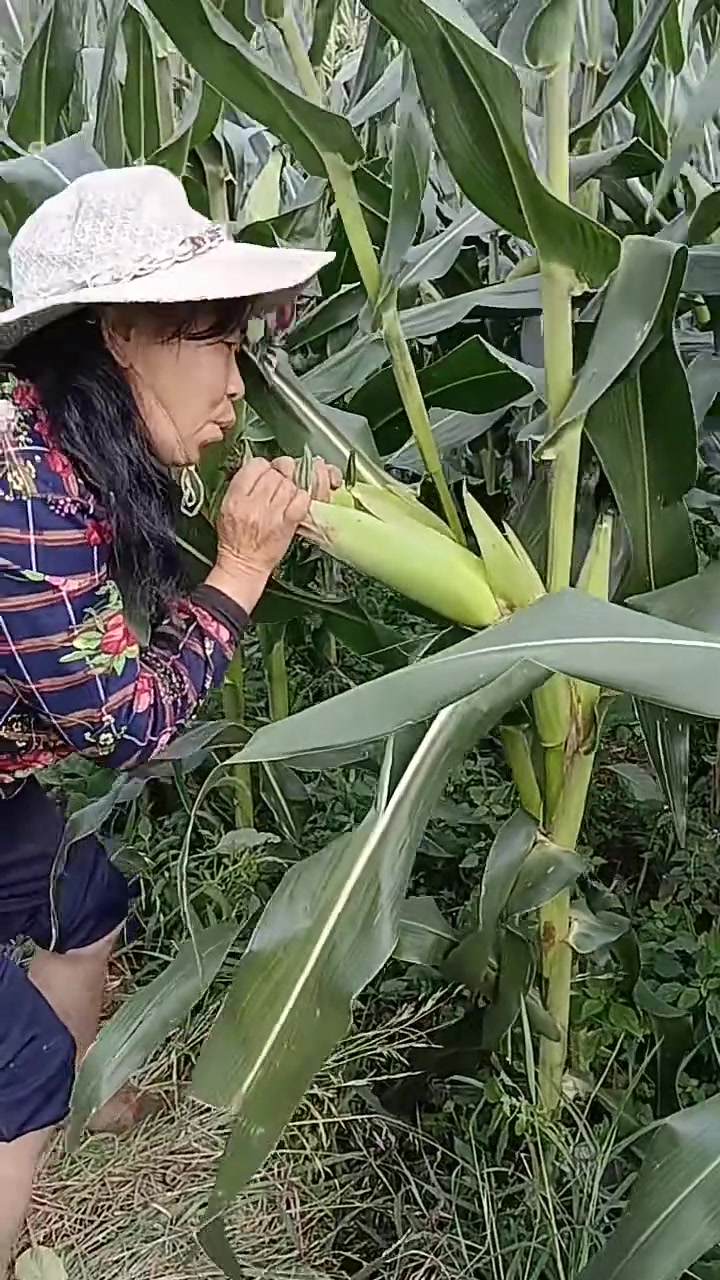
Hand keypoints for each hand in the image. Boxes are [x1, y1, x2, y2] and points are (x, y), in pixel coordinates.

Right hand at [206, 456, 338, 613]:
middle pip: (275, 474)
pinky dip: (301, 497)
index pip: (256, 465)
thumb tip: (260, 468)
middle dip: (279, 475)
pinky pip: (301, 499)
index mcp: (236, 498)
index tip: (265, 472)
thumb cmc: (234, 538)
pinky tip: (295, 502)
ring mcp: (273, 514)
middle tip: (277, 484)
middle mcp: (254, 504)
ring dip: (290, 486)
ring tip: (285, 495)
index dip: (264, 466)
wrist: (244, 564)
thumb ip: (241, 486)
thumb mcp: (226, 507)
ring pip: (290, 484)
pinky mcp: (288, 524)